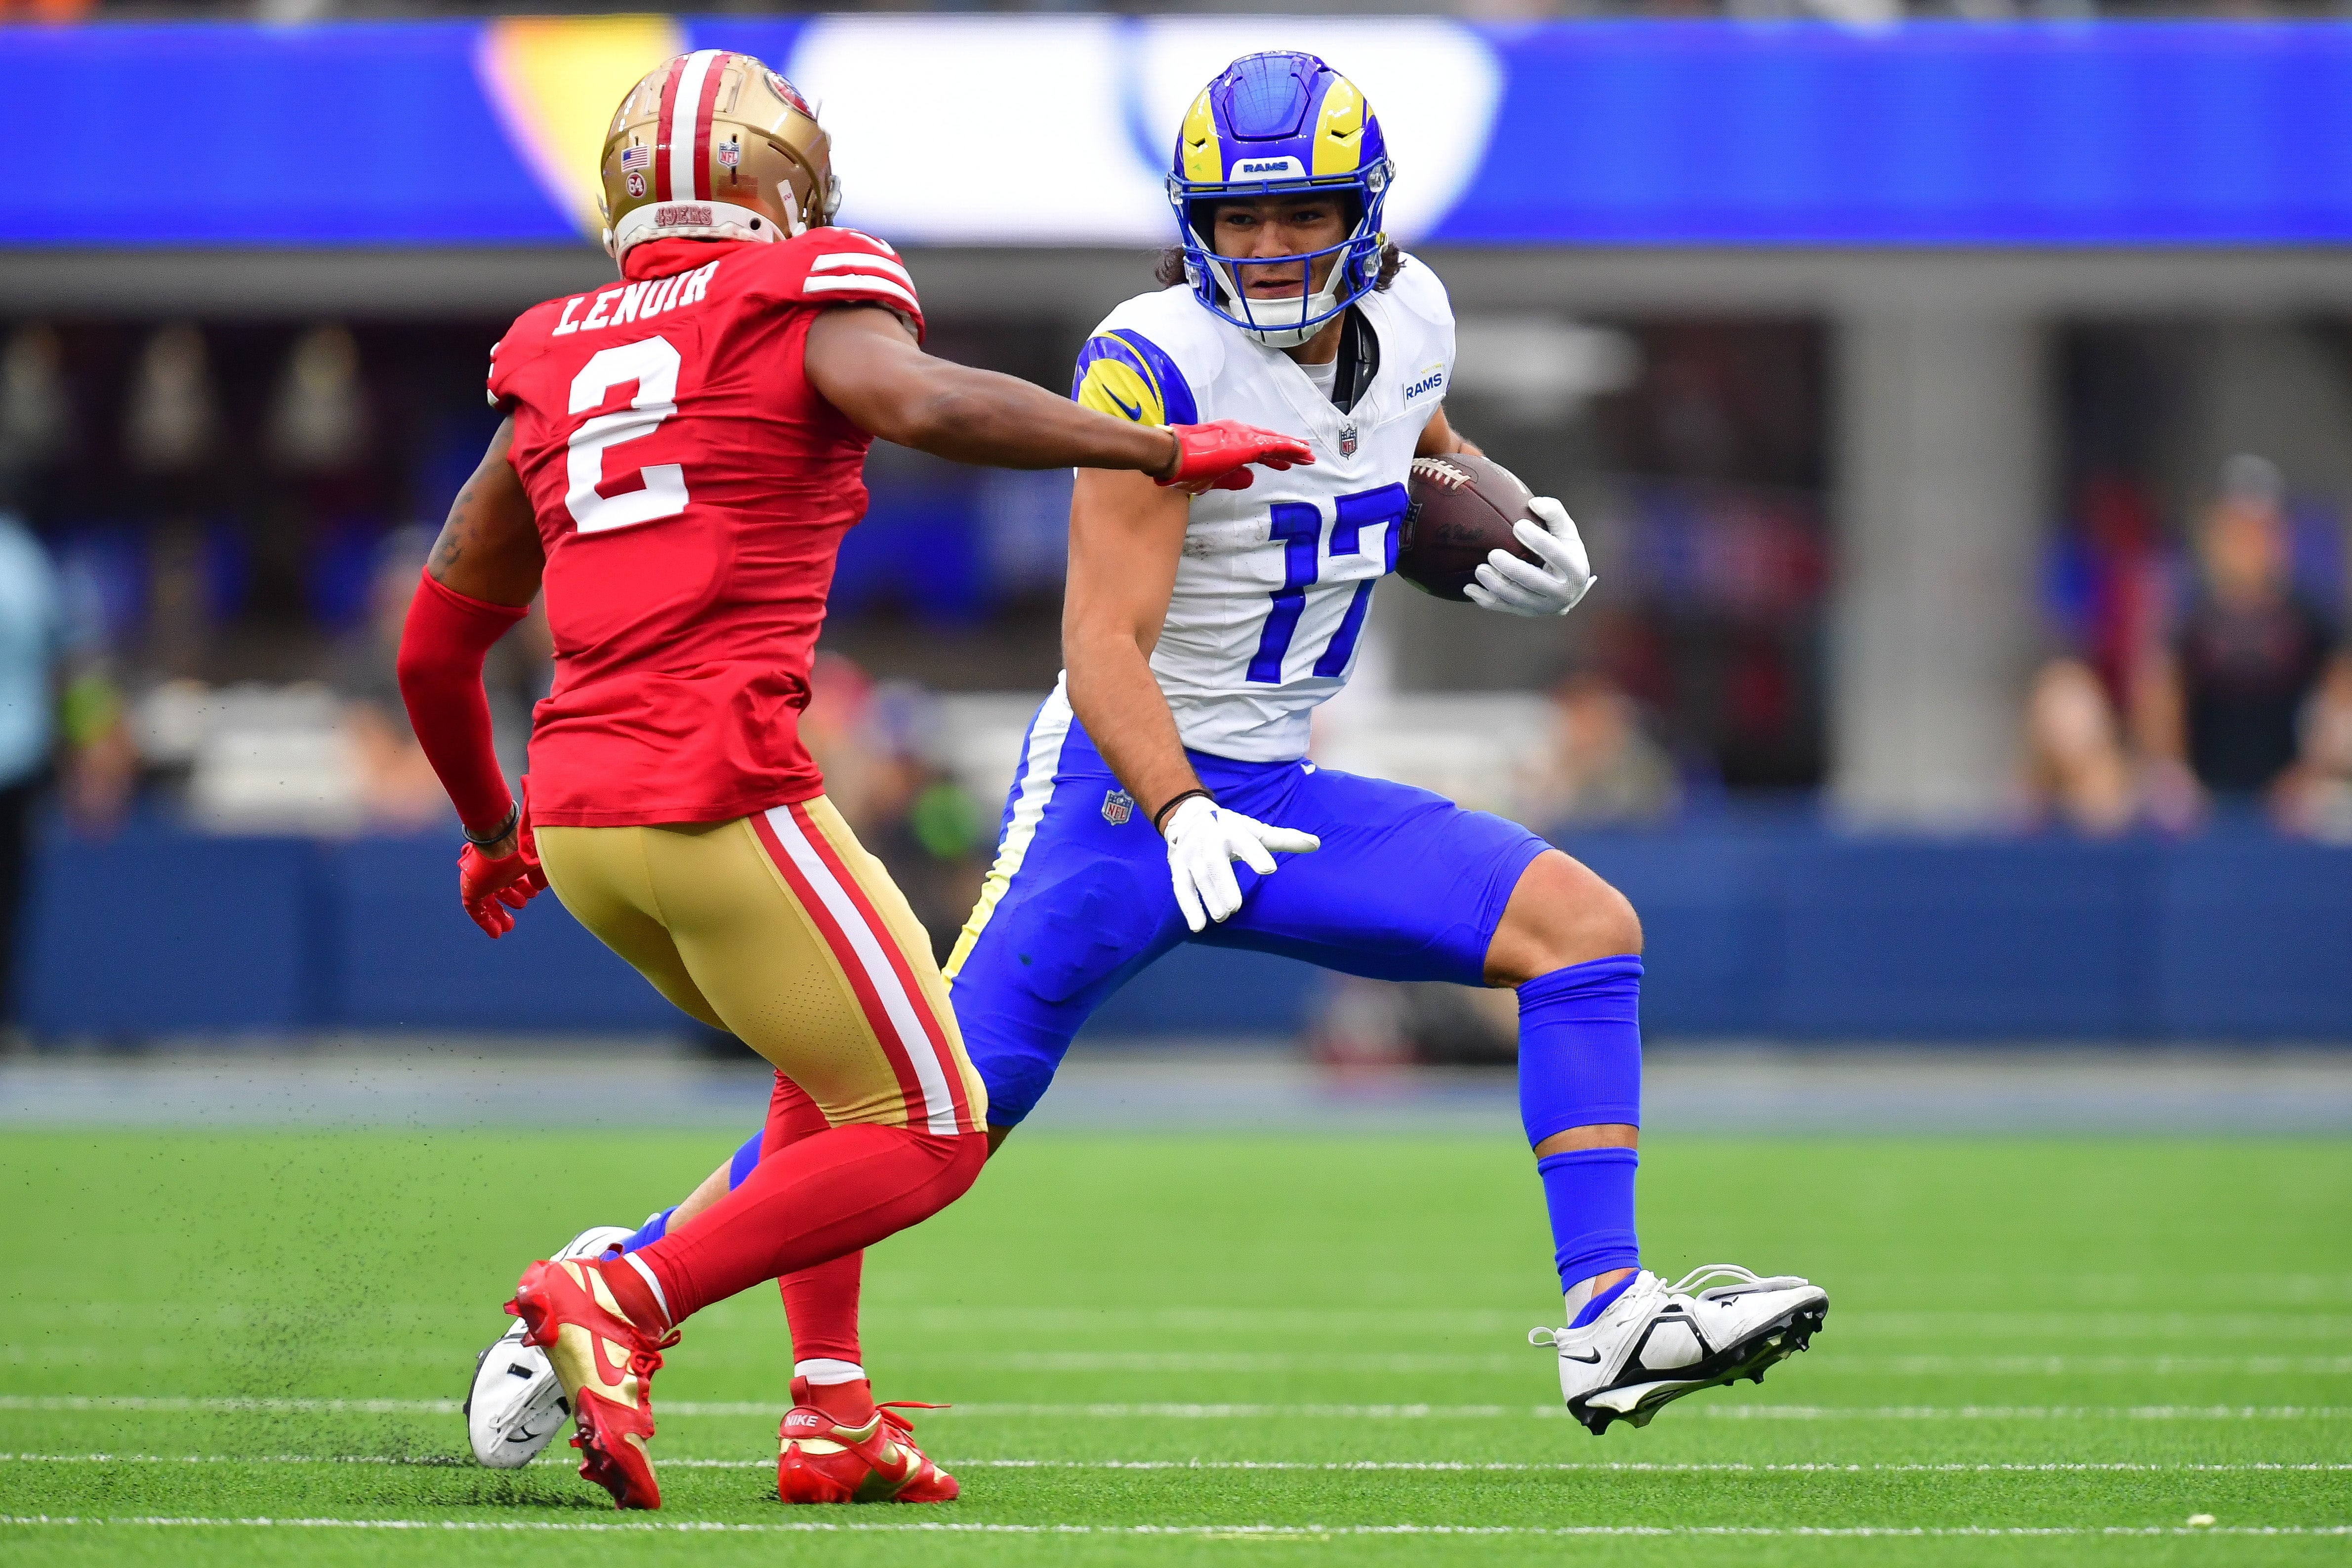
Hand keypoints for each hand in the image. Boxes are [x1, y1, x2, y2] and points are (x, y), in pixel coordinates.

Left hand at [457, 784, 548, 938]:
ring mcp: (482, 877)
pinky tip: (497, 933)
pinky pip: (475, 908)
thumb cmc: (525, 844)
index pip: (514, 875)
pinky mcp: (471, 887)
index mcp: (510, 857)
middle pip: (500, 886)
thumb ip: (542, 874)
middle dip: (512, 900)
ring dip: (498, 914)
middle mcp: (495, 866)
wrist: (501, 839)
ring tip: (509, 925)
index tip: (533, 894)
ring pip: (486, 899)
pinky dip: (485, 921)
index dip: (524, 887)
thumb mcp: (541, 860)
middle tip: (522, 906)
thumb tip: (539, 886)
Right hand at [1156, 420, 1313, 495]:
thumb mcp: (1212, 478)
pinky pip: (1273, 446)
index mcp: (1228, 442)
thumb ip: (1232, 478)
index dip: (1273, 456)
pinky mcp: (1245, 443)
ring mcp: (1242, 436)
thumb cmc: (1184, 467)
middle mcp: (1237, 434)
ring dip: (1293, 448)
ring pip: (1274, 442)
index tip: (1286, 462)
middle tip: (1306, 454)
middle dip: (1288, 449)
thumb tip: (1251, 479)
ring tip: (1309, 455)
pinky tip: (1301, 451)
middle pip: (1269, 442)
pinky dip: (1289, 448)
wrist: (1171, 455)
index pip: (1256, 449)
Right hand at [1160, 794, 1319, 932]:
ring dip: (1209, 899)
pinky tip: (1198, 927)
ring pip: (1198, 877)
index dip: (1255, 854)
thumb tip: (1317, 844)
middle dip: (1224, 883)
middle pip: (1214, 861)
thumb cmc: (1231, 828)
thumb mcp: (1256, 831)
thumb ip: (1284, 839)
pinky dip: (1188, 908)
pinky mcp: (1177, 867)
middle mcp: (1209, 840)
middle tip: (1235, 907)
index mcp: (1232, 829)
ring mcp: (1190, 854)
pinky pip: (1181, 888)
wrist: (1188, 817)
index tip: (1270, 869)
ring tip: (1223, 916)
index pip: (1245, 842)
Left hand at [1465, 496, 1595, 616]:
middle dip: (1512, 569)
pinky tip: (1468, 588)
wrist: (1568, 587)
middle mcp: (1561, 593)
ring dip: (1495, 585)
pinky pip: (1502, 607)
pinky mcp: (1525, 612)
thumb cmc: (1564, 551)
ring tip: (1479, 569)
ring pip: (1516, 598)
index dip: (1538, 540)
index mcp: (1575, 570)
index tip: (1518, 525)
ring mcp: (1542, 606)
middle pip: (1533, 582)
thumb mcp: (1566, 532)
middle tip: (1493, 553)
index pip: (1556, 554)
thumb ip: (1554, 513)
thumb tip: (1533, 503)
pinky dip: (1484, 599)